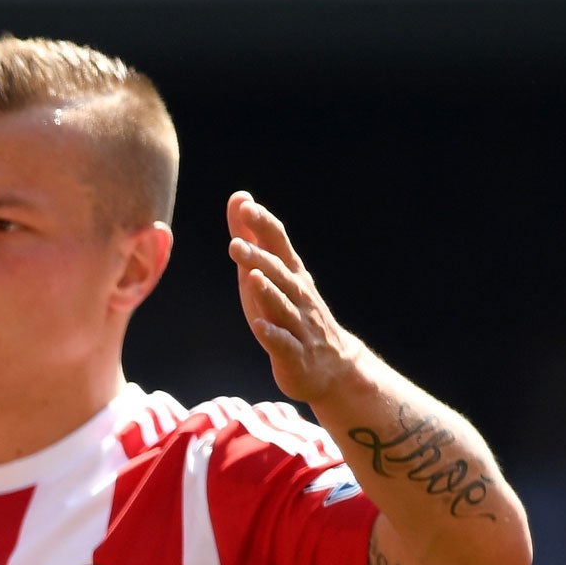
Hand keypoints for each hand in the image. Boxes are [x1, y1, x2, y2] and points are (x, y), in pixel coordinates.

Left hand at [227, 191, 369, 406]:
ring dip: (268, 293)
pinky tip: (260, 327)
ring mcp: (298, 325)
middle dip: (258, 258)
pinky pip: (283, 343)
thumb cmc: (291, 312)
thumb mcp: (268, 272)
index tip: (245, 206)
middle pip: (278, 274)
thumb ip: (253, 237)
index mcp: (291, 275)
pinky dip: (272, 335)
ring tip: (252, 278)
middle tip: (234, 244)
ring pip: (283, 306)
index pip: (279, 244)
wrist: (330, 366)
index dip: (263, 225)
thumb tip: (240, 198)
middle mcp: (298, 296)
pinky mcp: (293, 354)